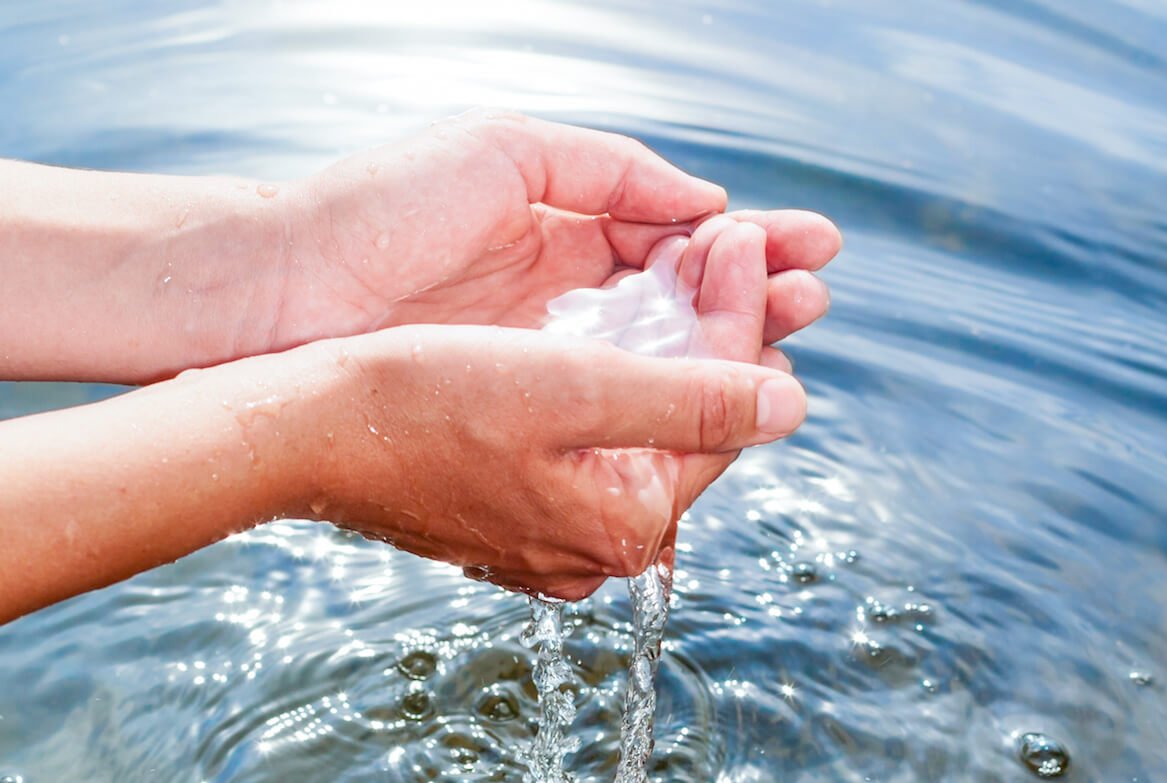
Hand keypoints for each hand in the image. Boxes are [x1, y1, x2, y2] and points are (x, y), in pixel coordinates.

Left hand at [273, 110, 838, 352]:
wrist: (277, 295)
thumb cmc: (378, 207)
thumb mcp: (505, 151)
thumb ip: (612, 171)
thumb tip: (705, 204)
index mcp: (561, 226)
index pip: (677, 238)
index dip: (747, 244)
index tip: (812, 247)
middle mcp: (563, 296)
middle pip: (684, 301)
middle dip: (755, 297)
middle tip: (815, 298)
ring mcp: (545, 357)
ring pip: (661, 357)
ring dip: (731, 348)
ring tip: (792, 334)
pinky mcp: (522, 413)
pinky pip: (614, 407)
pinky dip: (670, 399)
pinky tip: (722, 394)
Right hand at [308, 220, 780, 598]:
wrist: (296, 430)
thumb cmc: (422, 400)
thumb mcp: (575, 389)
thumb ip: (693, 400)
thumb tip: (793, 405)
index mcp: (627, 525)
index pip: (723, 412)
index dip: (743, 316)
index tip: (743, 236)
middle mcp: (598, 547)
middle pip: (688, 425)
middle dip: (713, 330)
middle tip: (724, 244)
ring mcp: (552, 536)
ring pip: (641, 429)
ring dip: (667, 347)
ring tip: (678, 268)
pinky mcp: (513, 511)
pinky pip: (592, 441)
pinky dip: (613, 380)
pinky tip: (613, 325)